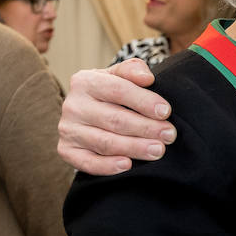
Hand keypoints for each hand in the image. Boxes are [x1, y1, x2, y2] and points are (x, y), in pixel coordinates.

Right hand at [58, 60, 175, 174]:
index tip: (166, 112)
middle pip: (114, 119)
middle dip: (146, 128)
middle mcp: (73, 105)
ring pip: (105, 142)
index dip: (144, 101)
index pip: (118, 90)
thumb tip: (147, 78)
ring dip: (134, 147)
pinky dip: (107, 166)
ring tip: (158, 150)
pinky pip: (87, 162)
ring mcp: (68, 129)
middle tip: (169, 135)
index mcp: (85, 81)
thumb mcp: (119, 76)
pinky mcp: (67, 151)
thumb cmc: (111, 94)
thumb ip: (133, 70)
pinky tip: (128, 165)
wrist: (89, 112)